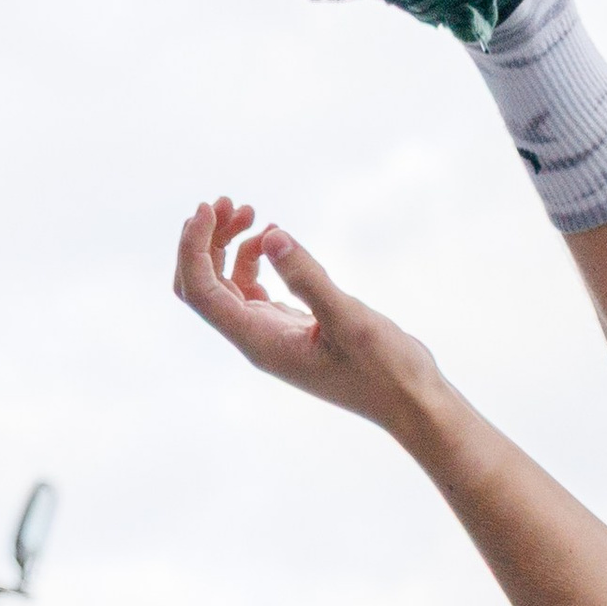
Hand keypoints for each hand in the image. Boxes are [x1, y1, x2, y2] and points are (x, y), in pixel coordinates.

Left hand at [172, 199, 439, 428]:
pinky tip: (274, 239)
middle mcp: (257, 339)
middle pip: (202, 286)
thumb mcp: (351, 320)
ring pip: (225, 284)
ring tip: (253, 211)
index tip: (210, 207)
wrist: (412, 403)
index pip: (202, 293)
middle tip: (231, 202)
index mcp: (261, 343)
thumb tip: (270, 236)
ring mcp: (271, 334)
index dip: (194, 248)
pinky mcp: (289, 328)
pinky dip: (253, 258)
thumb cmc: (387, 371)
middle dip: (205, 241)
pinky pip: (253, 289)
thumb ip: (309, 279)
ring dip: (227, 244)